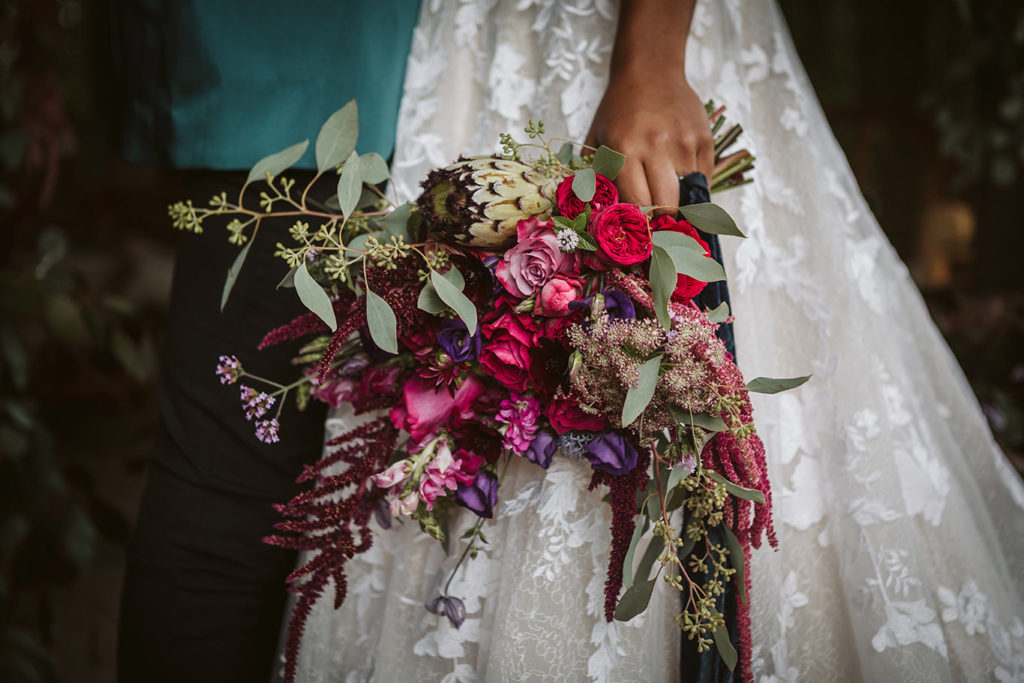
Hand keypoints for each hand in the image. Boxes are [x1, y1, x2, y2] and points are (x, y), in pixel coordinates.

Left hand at [585, 72, 712, 212]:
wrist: (650, 70)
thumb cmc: (620, 109)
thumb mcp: (598, 139)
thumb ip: (599, 176)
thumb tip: (604, 216)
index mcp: (625, 151)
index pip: (638, 204)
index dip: (641, 222)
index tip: (640, 229)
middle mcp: (656, 148)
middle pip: (668, 205)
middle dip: (663, 219)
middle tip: (657, 218)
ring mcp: (684, 143)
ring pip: (689, 194)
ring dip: (680, 200)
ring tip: (669, 197)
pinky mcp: (704, 138)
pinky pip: (704, 178)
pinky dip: (695, 185)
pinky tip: (681, 177)